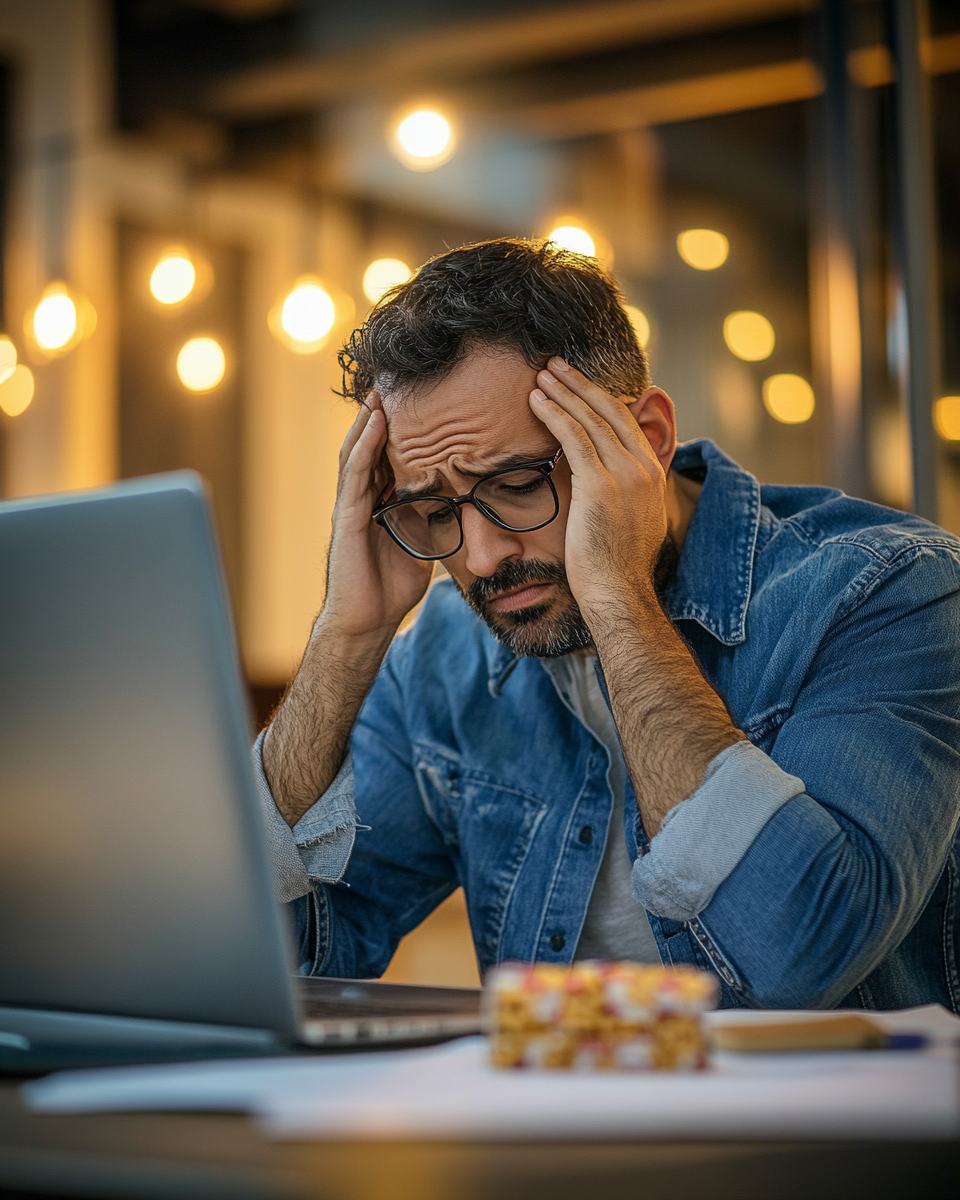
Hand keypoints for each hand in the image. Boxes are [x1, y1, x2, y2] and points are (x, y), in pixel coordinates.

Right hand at [322, 393, 432, 640]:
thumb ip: (435, 522)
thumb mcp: (423, 544)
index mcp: (378, 503)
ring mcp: (350, 506)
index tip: (415, 401)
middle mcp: (361, 499)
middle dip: (378, 415)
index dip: (397, 429)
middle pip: (368, 447)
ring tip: (380, 390)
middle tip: (393, 381)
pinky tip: (374, 423)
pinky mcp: (346, 518)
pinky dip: (364, 446)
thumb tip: (467, 507)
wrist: (368, 621)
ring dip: (368, 420)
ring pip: (357, 452)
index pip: (387, 457)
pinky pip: (355, 474)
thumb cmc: (392, 587)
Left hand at [529, 358, 668, 626]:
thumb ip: (617, 492)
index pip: (627, 422)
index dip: (601, 398)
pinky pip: (573, 437)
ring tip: (541, 373)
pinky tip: (535, 399)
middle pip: (611, 411)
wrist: (618, 593)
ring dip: (563, 391)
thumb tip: (591, 479)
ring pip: (590, 419)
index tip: (578, 384)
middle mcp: (645, 468)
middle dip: (581, 384)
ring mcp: (625, 475)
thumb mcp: (626, 520)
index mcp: (653, 474)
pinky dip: (553, 413)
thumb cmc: (614, 567)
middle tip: (556, 364)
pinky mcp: (601, 484)